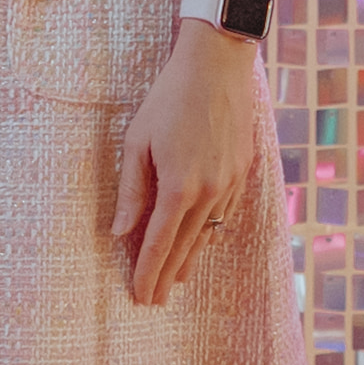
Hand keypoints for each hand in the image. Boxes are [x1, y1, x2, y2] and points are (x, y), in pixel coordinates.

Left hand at [113, 28, 260, 304]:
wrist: (218, 65)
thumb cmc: (170, 98)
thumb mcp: (138, 141)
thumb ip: (131, 191)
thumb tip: (120, 231)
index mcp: (179, 187)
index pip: (159, 243)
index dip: (148, 272)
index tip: (141, 297)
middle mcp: (209, 192)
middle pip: (186, 247)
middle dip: (169, 275)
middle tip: (156, 299)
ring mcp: (231, 183)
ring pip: (208, 233)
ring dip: (191, 258)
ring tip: (178, 278)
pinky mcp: (243, 171)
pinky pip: (224, 214)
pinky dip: (210, 231)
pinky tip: (202, 238)